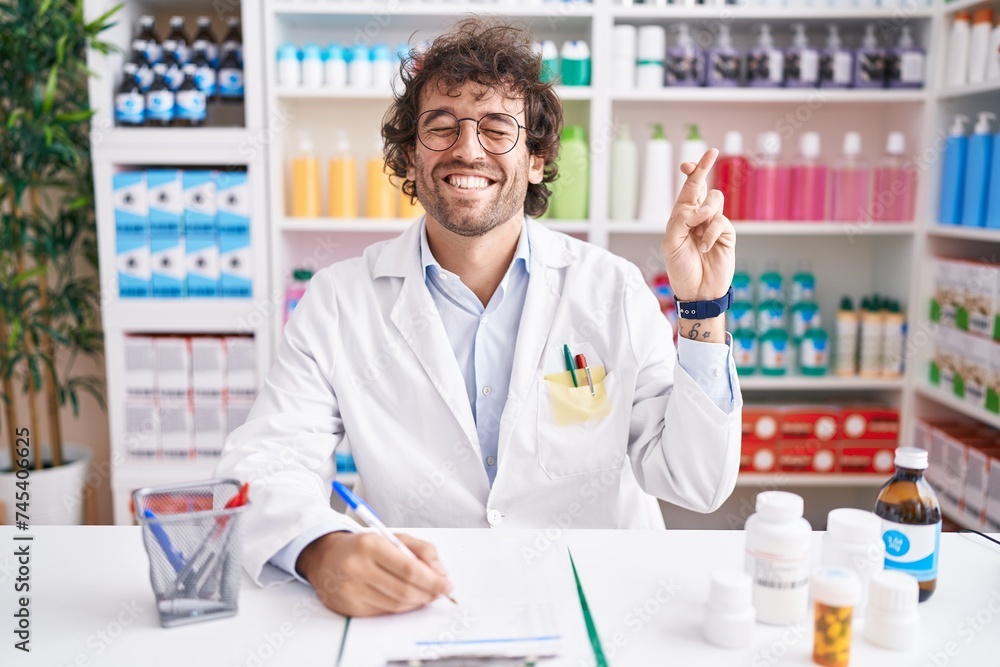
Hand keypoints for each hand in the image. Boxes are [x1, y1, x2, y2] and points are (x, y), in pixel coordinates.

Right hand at [296, 531, 453, 616]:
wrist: (325, 557)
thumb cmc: (362, 546)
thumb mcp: (391, 537)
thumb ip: (420, 549)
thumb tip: (440, 571)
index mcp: (370, 545)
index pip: (409, 569)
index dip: (433, 580)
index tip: (447, 584)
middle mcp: (357, 568)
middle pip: (404, 590)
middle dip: (429, 593)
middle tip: (441, 591)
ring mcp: (351, 590)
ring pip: (396, 605)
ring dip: (418, 602)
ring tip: (427, 595)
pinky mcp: (349, 607)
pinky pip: (384, 612)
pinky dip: (401, 608)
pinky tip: (408, 600)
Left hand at [661, 148, 735, 302]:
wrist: (698, 291)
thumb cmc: (680, 268)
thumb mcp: (671, 242)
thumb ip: (681, 220)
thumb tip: (702, 207)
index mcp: (681, 217)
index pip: (688, 189)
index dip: (692, 172)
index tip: (690, 161)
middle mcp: (698, 217)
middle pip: (703, 186)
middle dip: (703, 168)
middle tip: (711, 153)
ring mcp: (714, 224)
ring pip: (715, 199)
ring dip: (705, 212)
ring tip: (699, 232)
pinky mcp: (727, 234)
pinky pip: (721, 221)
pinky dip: (712, 232)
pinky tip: (706, 246)